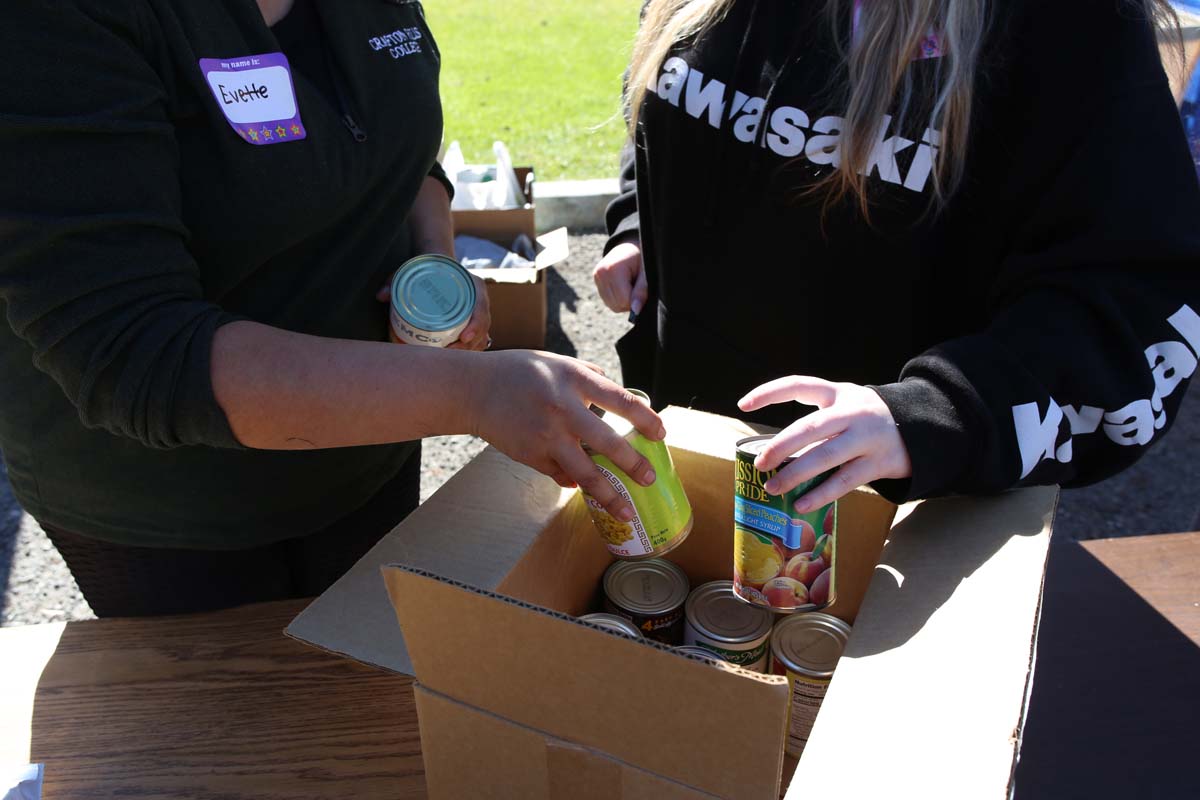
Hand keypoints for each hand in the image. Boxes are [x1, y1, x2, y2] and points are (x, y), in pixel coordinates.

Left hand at [377, 271, 491, 350]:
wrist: (440, 264)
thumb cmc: (427, 268)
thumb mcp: (411, 270)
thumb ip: (395, 281)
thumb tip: (381, 296)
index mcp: (473, 285)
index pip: (481, 307)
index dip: (476, 325)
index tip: (463, 338)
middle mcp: (479, 299)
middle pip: (482, 327)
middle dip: (468, 344)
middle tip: (448, 353)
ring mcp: (478, 312)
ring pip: (482, 336)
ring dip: (469, 350)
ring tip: (449, 360)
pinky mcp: (474, 322)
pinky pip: (479, 340)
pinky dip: (470, 351)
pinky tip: (458, 361)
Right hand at [470, 350, 665, 521]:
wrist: (473, 390)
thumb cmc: (519, 373)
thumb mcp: (558, 362)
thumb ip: (589, 377)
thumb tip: (619, 397)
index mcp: (574, 380)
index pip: (620, 401)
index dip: (645, 419)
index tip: (661, 434)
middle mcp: (562, 408)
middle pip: (608, 443)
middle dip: (633, 465)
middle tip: (649, 479)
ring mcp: (546, 436)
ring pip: (584, 473)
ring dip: (609, 495)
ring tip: (626, 511)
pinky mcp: (531, 456)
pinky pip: (561, 476)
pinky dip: (573, 482)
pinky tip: (582, 486)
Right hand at [592, 239, 646, 317]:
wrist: (630, 245)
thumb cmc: (641, 257)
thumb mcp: (646, 272)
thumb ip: (641, 291)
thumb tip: (635, 311)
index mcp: (613, 269)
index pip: (624, 300)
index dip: (636, 300)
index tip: (642, 288)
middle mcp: (601, 273)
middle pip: (617, 304)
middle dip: (630, 301)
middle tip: (637, 286)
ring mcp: (597, 278)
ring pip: (612, 305)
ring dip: (624, 301)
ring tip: (630, 285)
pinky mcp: (596, 281)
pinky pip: (608, 301)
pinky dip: (618, 299)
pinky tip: (623, 286)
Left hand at [737, 376, 911, 512]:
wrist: (919, 428)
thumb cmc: (866, 420)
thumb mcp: (845, 405)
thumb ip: (817, 420)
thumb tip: (773, 453)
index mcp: (838, 393)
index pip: (799, 385)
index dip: (769, 393)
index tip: (743, 405)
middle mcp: (852, 412)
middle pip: (811, 426)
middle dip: (781, 445)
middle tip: (760, 463)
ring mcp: (867, 438)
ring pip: (826, 456)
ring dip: (795, 474)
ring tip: (772, 487)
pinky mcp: (878, 463)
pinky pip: (844, 481)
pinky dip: (820, 494)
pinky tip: (800, 504)